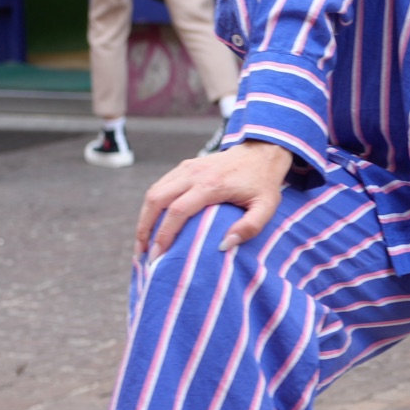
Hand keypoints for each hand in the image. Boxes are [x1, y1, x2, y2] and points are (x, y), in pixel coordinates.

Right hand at [136, 140, 293, 257]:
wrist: (262, 152)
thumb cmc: (264, 183)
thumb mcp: (266, 207)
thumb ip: (249, 227)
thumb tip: (224, 246)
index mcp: (212, 185)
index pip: (177, 211)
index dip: (163, 235)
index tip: (157, 257)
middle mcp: (194, 173)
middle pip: (156, 200)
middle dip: (145, 228)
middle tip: (142, 253)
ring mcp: (187, 168)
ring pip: (154, 192)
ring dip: (144, 218)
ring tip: (142, 242)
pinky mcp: (184, 166)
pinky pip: (160, 186)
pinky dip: (151, 206)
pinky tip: (152, 224)